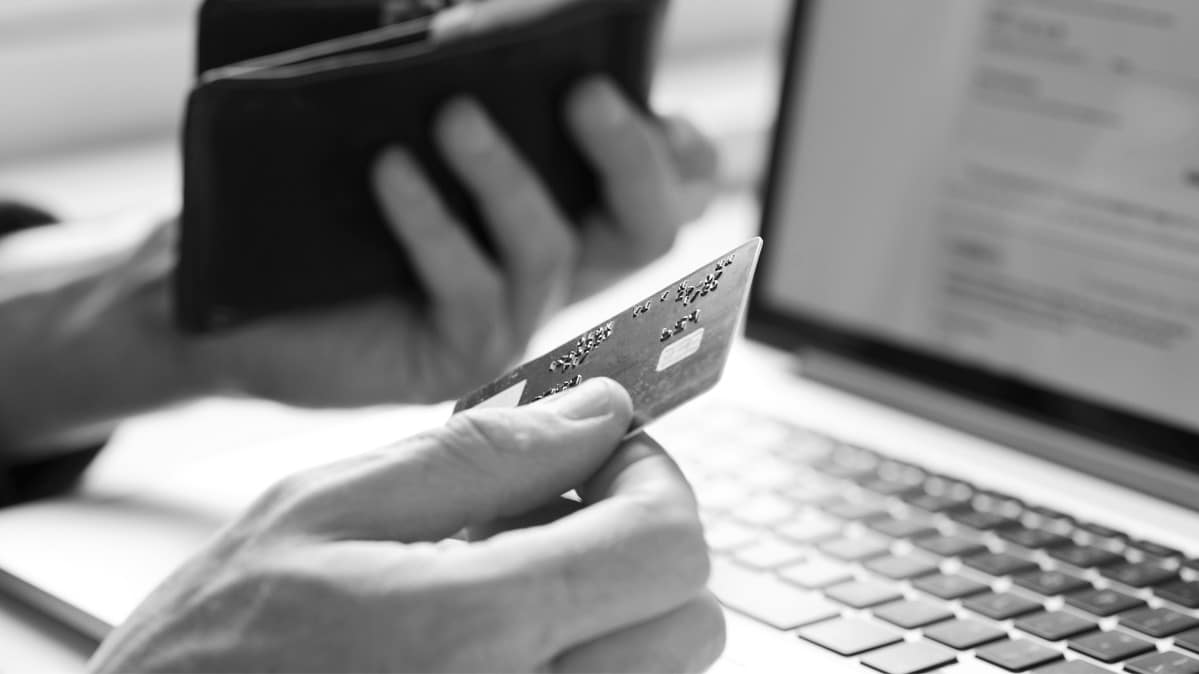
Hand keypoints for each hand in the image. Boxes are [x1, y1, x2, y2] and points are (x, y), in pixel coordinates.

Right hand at [89, 379, 723, 672]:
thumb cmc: (209, 653)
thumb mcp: (318, 513)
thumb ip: (475, 456)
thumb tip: (596, 410)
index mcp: (471, 631)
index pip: (667, 546)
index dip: (651, 481)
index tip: (604, 459)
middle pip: (689, 620)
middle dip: (643, 549)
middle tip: (562, 518)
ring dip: (618, 613)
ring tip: (516, 587)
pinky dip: (589, 664)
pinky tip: (504, 643)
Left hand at [185, 77, 718, 405]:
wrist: (237, 300)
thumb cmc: (320, 201)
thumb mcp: (394, 123)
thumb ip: (454, 81)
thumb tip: (464, 17)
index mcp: (558, 211)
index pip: (662, 193)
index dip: (682, 155)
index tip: (665, 109)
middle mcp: (551, 270)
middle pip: (648, 230)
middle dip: (634, 159)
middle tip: (587, 91)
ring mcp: (510, 320)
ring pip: (553, 249)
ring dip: (506, 175)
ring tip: (453, 113)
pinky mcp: (457, 360)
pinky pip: (470, 289)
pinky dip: (435, 223)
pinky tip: (391, 170)